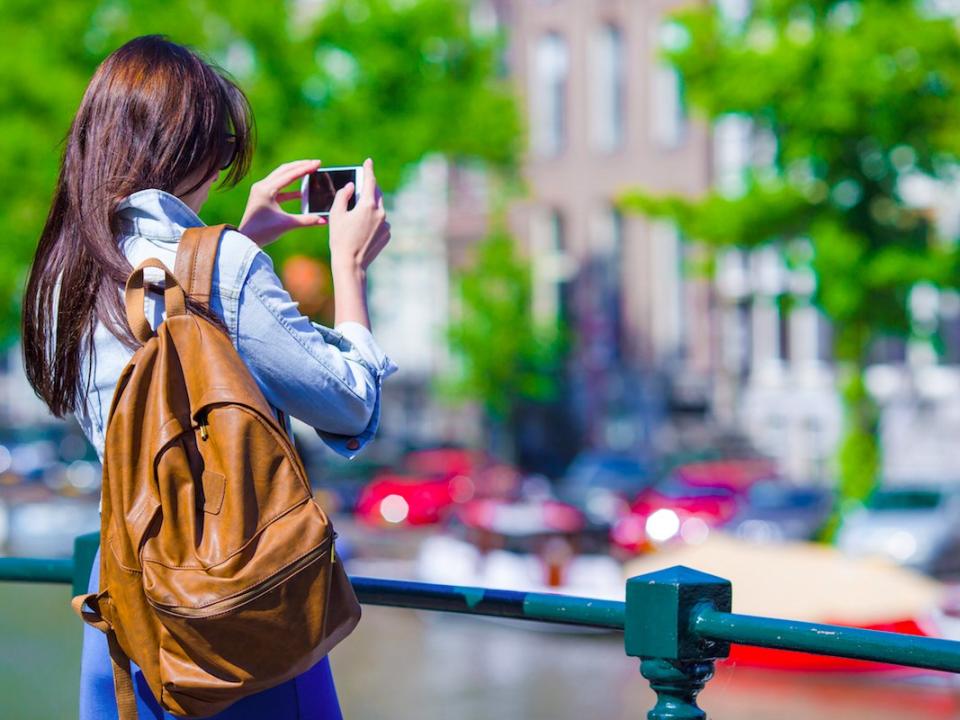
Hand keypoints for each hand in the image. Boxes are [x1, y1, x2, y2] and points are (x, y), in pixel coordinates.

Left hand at [238, 160, 325, 246]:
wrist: (246, 239)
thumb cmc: (264, 231)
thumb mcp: (287, 224)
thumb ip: (307, 220)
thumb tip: (325, 220)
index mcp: (266, 190)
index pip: (289, 175)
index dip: (305, 168)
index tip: (317, 163)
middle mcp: (262, 186)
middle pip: (284, 170)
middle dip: (300, 166)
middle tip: (315, 163)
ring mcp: (260, 190)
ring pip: (281, 177)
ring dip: (295, 174)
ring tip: (309, 172)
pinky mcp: (262, 196)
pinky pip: (278, 188)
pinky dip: (290, 189)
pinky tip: (301, 193)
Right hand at [328, 158, 390, 274]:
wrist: (351, 264)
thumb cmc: (340, 239)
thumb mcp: (336, 214)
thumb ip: (343, 196)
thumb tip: (350, 187)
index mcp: (368, 205)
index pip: (370, 182)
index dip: (368, 170)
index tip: (369, 161)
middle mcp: (381, 213)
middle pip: (376, 194)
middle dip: (370, 188)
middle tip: (362, 184)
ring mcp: (386, 225)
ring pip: (379, 209)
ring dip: (370, 206)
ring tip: (358, 211)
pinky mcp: (387, 234)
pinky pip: (381, 222)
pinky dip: (374, 219)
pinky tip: (363, 227)